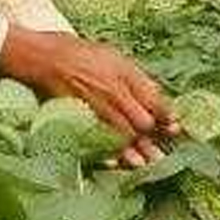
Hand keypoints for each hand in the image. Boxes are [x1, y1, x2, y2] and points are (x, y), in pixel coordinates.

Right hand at [0, 25, 179, 167]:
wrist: (45, 57)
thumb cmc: (82, 55)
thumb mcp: (114, 56)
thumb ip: (136, 77)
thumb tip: (157, 96)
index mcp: (124, 73)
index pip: (154, 99)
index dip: (167, 115)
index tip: (174, 127)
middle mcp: (113, 90)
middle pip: (141, 122)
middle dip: (153, 138)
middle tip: (161, 152)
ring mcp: (96, 105)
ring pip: (122, 134)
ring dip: (136, 151)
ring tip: (145, 164)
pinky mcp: (80, 117)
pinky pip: (98, 139)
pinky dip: (108, 153)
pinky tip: (116, 163)